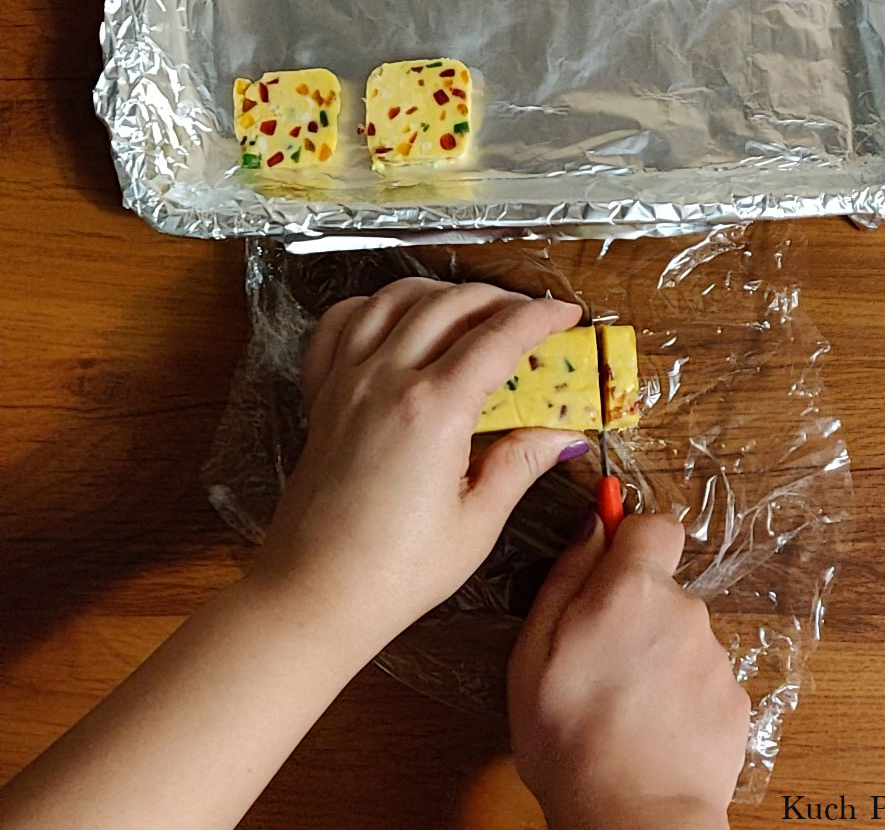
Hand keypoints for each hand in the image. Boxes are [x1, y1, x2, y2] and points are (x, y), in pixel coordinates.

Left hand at [251, 278, 587, 660]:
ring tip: (471, 308)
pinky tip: (395, 319)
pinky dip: (372, 306)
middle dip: (498, 298)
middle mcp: (386, 380)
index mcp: (433, 409)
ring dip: (440, 292)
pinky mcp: (321, 396)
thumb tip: (564, 435)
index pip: (497, 337)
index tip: (567, 314)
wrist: (313, 595)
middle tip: (529, 315)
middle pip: (449, 305)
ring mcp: (346, 382)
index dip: (539, 317)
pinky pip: (341, 325)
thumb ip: (521, 463)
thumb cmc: (397, 571)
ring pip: (394, 300)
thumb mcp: (476, 522)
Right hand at [508, 514, 750, 829]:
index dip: (631, 538)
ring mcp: (716, 658)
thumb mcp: (534, 649)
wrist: (633, 821)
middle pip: (661, 588)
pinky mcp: (735, 700)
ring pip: (680, 636)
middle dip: (633, 611)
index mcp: (634, 590)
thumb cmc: (569, 738)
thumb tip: (593, 524)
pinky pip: (701, 677)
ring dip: (656, 656)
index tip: (608, 563)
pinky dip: (680, 694)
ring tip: (622, 706)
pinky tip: (652, 728)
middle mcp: (685, 612)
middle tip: (598, 660)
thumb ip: (568, 574)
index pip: (655, 524)